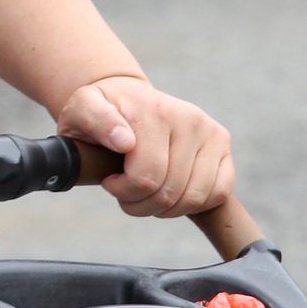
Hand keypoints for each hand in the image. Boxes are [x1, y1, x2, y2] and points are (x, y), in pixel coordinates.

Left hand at [57, 76, 233, 218]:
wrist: (130, 99)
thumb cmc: (104, 112)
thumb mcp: (82, 108)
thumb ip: (94, 119)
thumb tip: (124, 141)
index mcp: (155, 111)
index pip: (147, 178)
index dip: (123, 192)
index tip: (110, 181)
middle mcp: (190, 119)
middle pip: (170, 192)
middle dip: (142, 203)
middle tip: (127, 192)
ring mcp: (211, 132)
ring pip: (195, 198)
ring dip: (167, 208)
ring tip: (148, 193)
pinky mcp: (223, 145)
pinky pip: (219, 193)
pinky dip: (194, 203)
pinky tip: (173, 193)